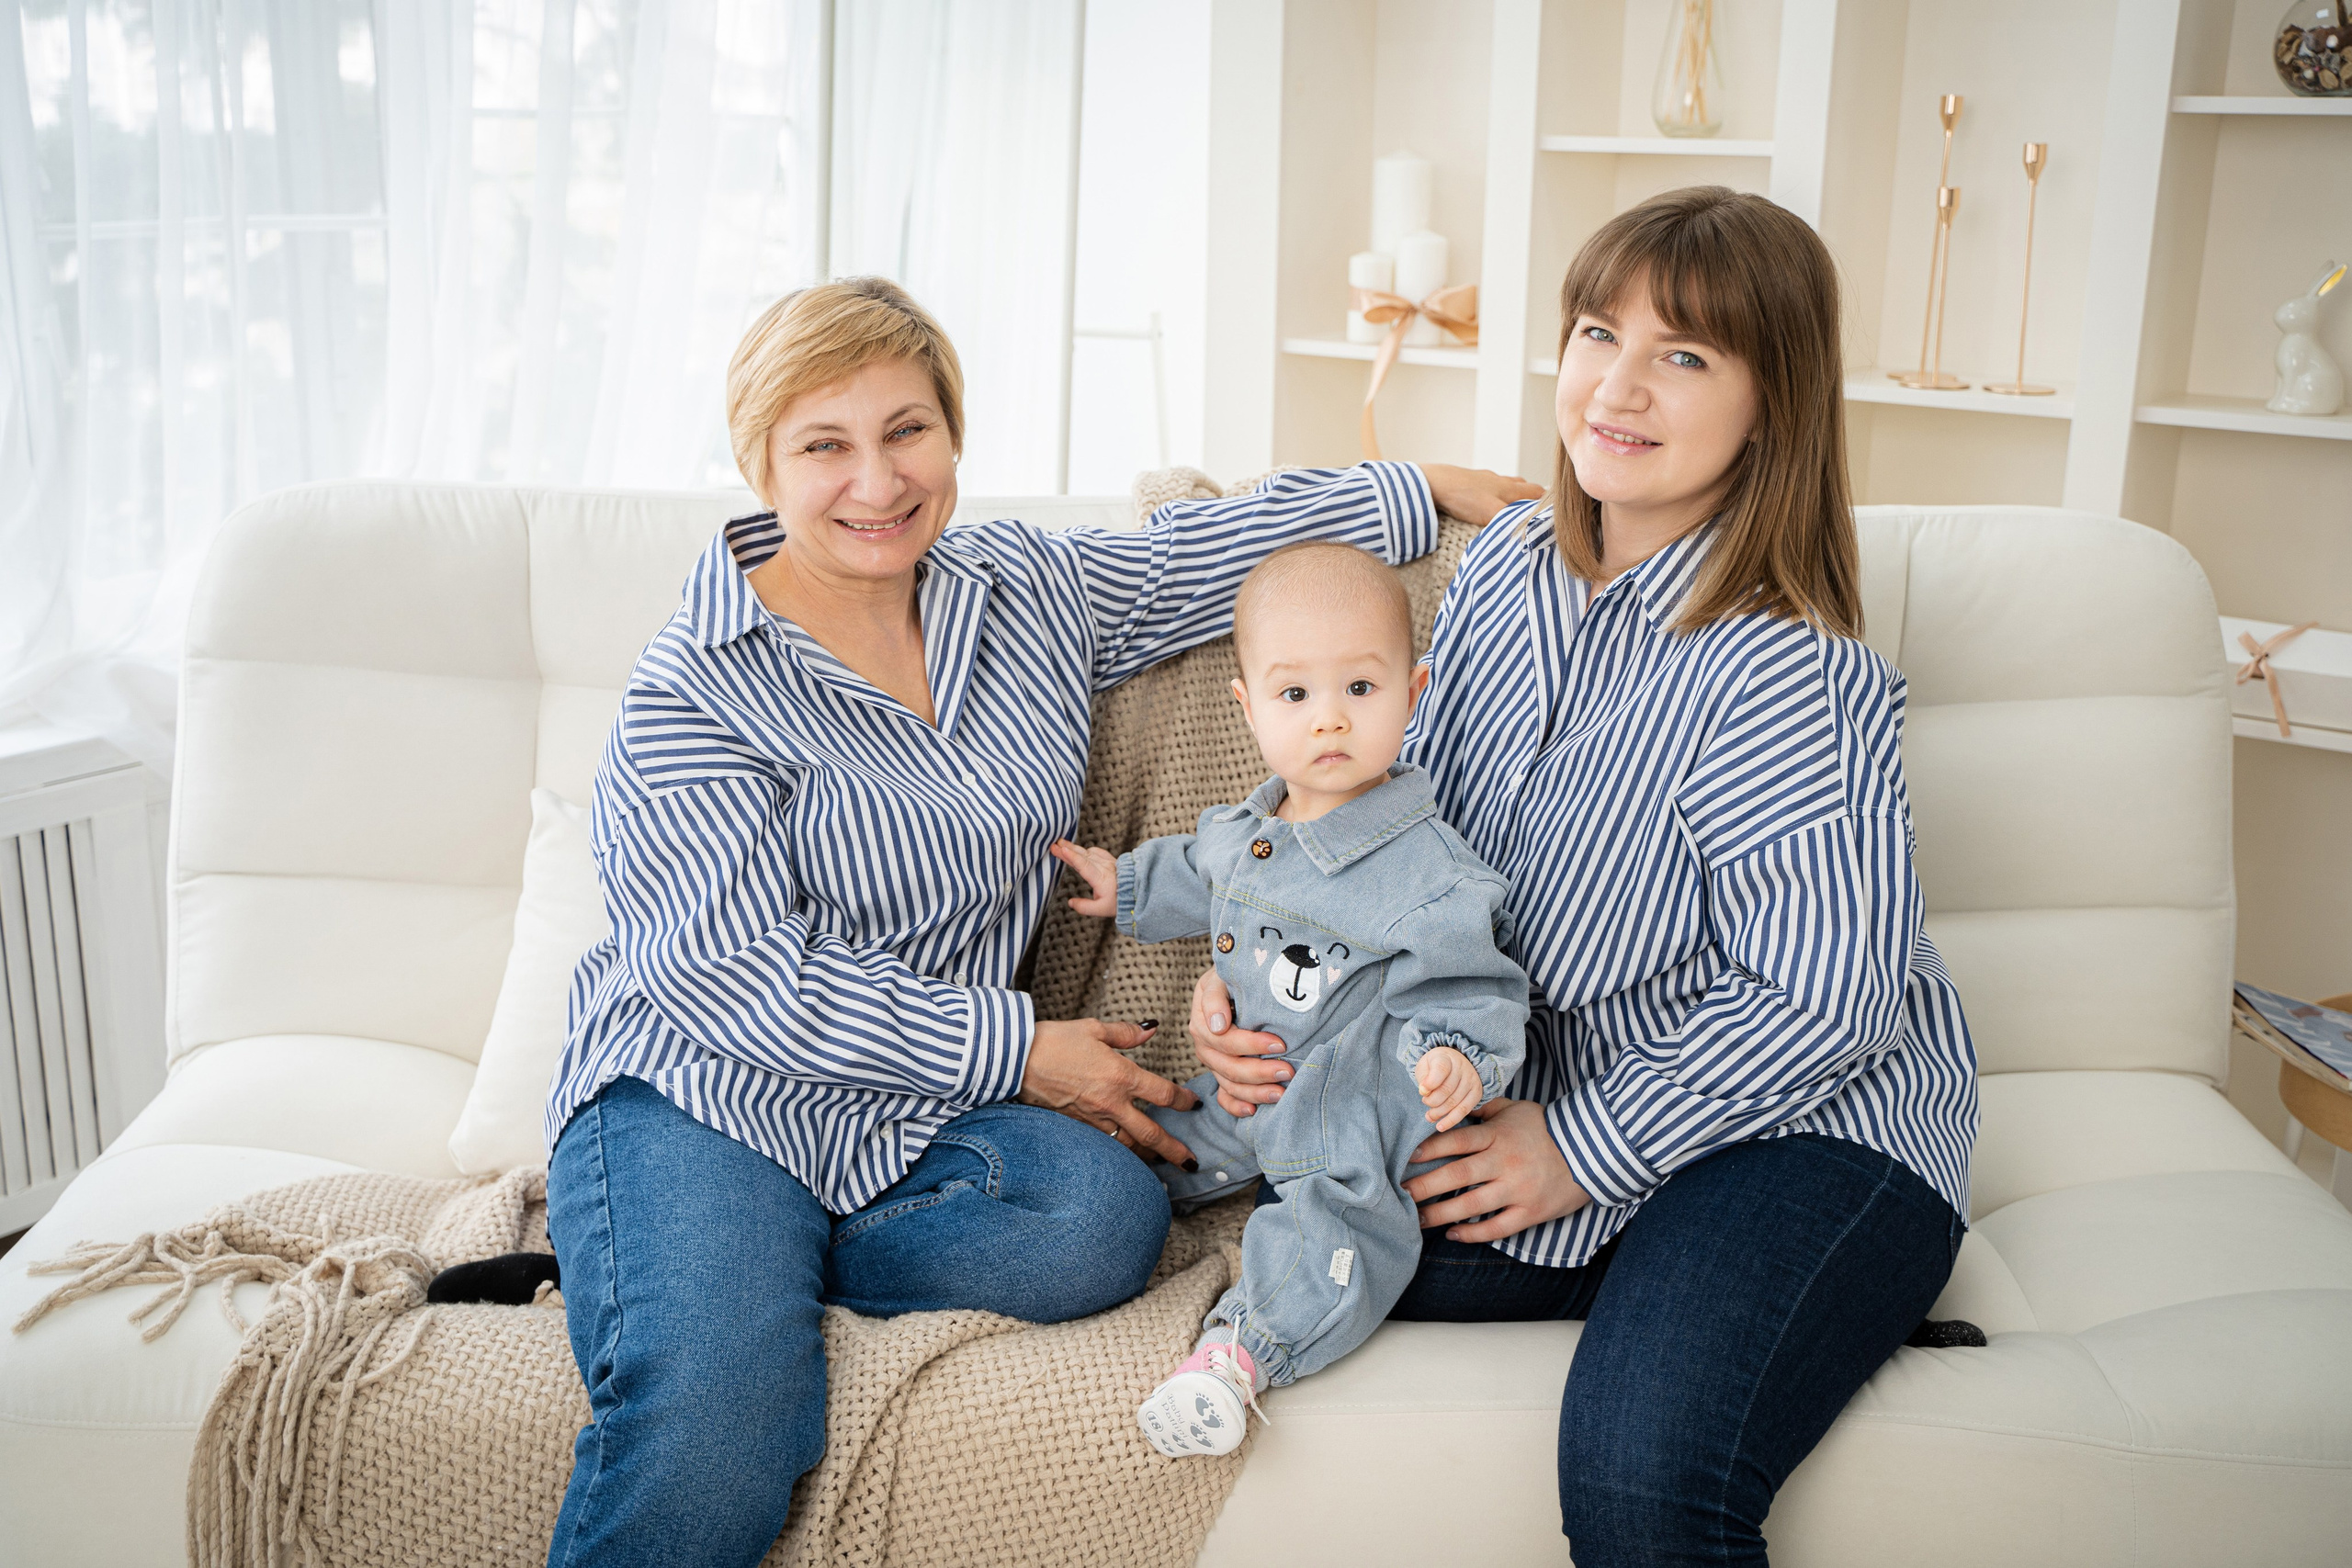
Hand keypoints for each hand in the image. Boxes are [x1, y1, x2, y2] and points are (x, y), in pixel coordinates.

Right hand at [1020, 1018, 1200, 1168]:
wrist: (1015, 1060)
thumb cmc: (1053, 1040)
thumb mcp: (1093, 1029)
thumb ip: (1126, 1033)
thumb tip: (1150, 1029)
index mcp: (1120, 1075)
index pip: (1163, 1094)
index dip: (1183, 1100)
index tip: (1194, 1104)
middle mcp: (1110, 1103)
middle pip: (1151, 1134)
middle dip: (1174, 1150)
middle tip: (1191, 1163)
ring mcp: (1092, 1118)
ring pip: (1127, 1146)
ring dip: (1147, 1156)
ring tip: (1161, 1163)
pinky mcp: (1076, 1126)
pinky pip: (1104, 1145)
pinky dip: (1119, 1153)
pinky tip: (1125, 1157)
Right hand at [1048, 839, 1118, 918]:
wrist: (1139, 893)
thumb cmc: (1120, 902)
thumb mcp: (1101, 909)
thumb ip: (1084, 907)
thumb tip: (1070, 902)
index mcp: (1101, 878)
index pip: (1084, 865)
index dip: (1072, 857)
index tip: (1061, 849)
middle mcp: (1104, 867)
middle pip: (1083, 855)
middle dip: (1068, 849)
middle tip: (1054, 844)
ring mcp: (1108, 862)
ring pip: (1089, 852)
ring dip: (1075, 848)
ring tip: (1062, 844)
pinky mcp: (1111, 861)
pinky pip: (1097, 852)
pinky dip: (1086, 850)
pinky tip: (1080, 850)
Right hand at [1189, 967, 1290, 1117]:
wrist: (1238, 982)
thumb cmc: (1236, 976)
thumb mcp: (1223, 976)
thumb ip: (1215, 996)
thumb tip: (1218, 1026)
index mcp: (1202, 1019)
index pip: (1224, 1040)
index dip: (1251, 1045)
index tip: (1279, 1044)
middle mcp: (1205, 1044)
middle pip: (1228, 1066)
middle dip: (1259, 1072)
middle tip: (1287, 1071)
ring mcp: (1212, 1061)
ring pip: (1229, 1084)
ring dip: (1254, 1092)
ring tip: (1280, 1094)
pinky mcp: (1221, 1073)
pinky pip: (1224, 1096)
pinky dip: (1236, 1106)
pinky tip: (1253, 1111)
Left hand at [1402, 1099, 1591, 1243]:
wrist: (1592, 1151)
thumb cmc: (1547, 1128)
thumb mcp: (1516, 1109)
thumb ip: (1484, 1108)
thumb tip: (1454, 1105)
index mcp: (1498, 1136)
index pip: (1456, 1142)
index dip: (1429, 1149)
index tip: (1405, 1158)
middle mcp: (1505, 1162)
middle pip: (1457, 1176)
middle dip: (1424, 1187)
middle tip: (1400, 1195)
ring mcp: (1518, 1189)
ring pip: (1472, 1206)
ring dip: (1440, 1215)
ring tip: (1416, 1221)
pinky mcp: (1530, 1212)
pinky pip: (1497, 1228)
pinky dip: (1473, 1233)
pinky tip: (1453, 1235)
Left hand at [1413, 1046, 1482, 1131]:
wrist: (1455, 1063)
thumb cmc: (1435, 1066)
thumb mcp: (1425, 1065)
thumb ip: (1423, 1077)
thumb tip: (1424, 1091)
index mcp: (1446, 1057)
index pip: (1441, 1069)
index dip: (1430, 1082)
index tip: (1422, 1091)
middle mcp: (1462, 1068)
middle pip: (1446, 1089)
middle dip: (1432, 1101)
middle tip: (1425, 1102)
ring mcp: (1471, 1081)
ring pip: (1454, 1102)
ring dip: (1439, 1113)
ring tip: (1429, 1116)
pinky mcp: (1476, 1094)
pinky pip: (1463, 1110)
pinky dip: (1451, 1121)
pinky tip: (1440, 1126)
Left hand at [1417, 464, 1544, 527]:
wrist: (1432, 483)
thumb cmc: (1463, 497)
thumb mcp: (1492, 512)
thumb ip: (1513, 519)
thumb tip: (1532, 531)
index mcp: (1511, 488)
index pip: (1539, 494)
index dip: (1547, 505)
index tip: (1552, 516)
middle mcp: (1501, 481)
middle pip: (1527, 487)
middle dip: (1535, 499)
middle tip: (1537, 514)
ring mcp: (1485, 479)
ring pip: (1509, 485)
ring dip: (1516, 495)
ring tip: (1517, 508)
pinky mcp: (1470, 481)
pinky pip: (1491, 486)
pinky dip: (1496, 494)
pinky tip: (1488, 502)